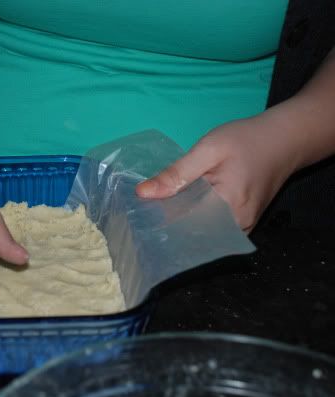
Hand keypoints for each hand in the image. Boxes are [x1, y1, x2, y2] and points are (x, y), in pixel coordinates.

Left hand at [136, 112, 300, 232]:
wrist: (286, 138)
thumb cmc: (248, 140)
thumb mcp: (208, 150)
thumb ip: (176, 174)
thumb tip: (142, 194)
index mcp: (230, 211)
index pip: (185, 229)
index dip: (160, 223)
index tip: (137, 217)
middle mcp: (238, 227)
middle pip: (193, 233)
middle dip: (167, 224)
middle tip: (139, 214)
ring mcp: (242, 227)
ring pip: (201, 230)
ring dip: (180, 220)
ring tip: (154, 211)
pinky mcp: (241, 221)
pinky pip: (211, 225)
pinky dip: (194, 216)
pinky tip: (177, 207)